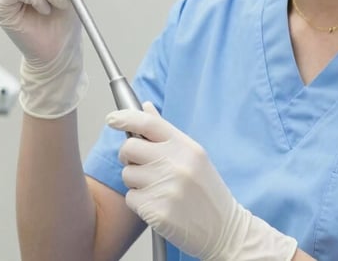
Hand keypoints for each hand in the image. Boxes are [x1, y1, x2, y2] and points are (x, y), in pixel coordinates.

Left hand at [106, 102, 297, 259]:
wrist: (224, 229)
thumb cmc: (207, 191)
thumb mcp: (194, 156)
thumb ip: (166, 132)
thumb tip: (145, 108)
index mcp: (186, 147)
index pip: (149, 123)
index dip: (125, 117)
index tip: (113, 119)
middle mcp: (176, 164)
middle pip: (129, 148)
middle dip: (129, 157)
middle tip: (141, 165)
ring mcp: (166, 188)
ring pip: (127, 174)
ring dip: (136, 182)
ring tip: (158, 189)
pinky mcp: (156, 211)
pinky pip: (131, 198)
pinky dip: (139, 202)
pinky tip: (158, 204)